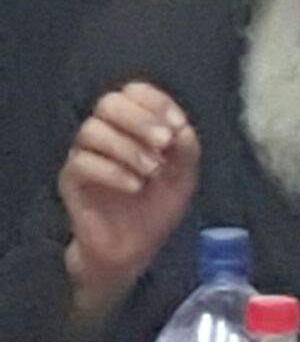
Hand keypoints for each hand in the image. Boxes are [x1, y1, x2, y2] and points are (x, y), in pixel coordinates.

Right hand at [60, 82, 199, 316]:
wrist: (133, 249)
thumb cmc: (156, 207)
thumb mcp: (182, 177)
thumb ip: (186, 150)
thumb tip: (181, 127)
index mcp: (132, 125)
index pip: (134, 92)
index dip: (156, 101)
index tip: (178, 125)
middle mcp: (105, 133)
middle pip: (109, 103)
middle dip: (140, 119)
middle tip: (164, 143)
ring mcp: (84, 154)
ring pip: (93, 130)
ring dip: (128, 148)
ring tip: (152, 171)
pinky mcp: (71, 179)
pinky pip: (82, 162)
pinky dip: (113, 171)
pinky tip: (135, 186)